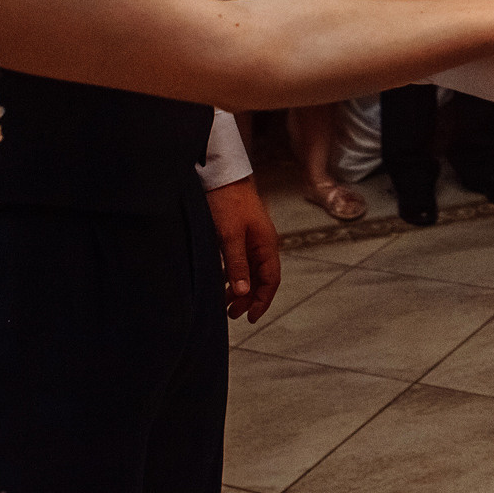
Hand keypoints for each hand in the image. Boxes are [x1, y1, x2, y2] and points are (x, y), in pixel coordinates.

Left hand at [203, 176, 281, 322]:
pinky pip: (242, 263)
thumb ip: (237, 264)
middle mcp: (262, 244)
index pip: (271, 279)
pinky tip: (223, 284)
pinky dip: (234, 276)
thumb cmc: (227, 202)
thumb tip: (243, 292)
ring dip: (241, 289)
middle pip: (261, 278)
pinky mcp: (240, 235)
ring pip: (251, 271)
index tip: (249, 317)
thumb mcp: (229, 236)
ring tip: (225, 304)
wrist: (222, 175)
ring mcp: (252, 240)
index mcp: (266, 244)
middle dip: (249, 299)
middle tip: (232, 315)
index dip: (262, 300)